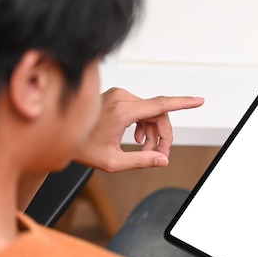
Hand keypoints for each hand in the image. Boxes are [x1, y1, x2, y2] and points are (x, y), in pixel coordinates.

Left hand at [74, 87, 203, 172]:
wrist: (58, 133)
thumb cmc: (81, 147)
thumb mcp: (113, 161)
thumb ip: (141, 161)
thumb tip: (162, 160)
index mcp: (122, 111)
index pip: (160, 104)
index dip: (183, 103)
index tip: (198, 101)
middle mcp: (121, 97)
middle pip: (158, 114)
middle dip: (163, 136)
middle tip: (159, 155)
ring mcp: (118, 94)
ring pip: (150, 112)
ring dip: (152, 133)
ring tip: (144, 151)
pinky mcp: (117, 96)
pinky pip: (141, 109)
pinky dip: (144, 125)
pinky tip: (136, 139)